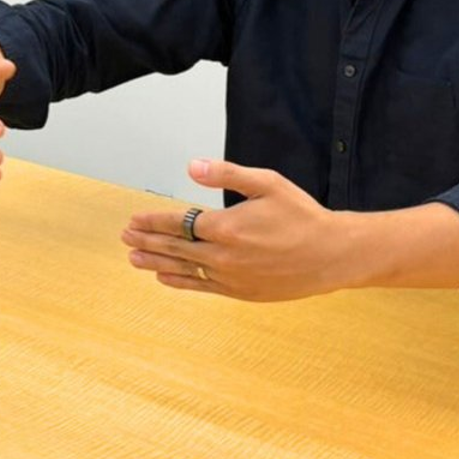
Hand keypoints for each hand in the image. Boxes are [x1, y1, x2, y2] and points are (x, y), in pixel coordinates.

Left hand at [121, 159, 348, 301]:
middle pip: (175, 247)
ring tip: (133, 257)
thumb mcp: (267, 183)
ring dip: (155, 261)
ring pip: (183, 268)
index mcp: (226, 226)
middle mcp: (223, 255)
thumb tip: (192, 166)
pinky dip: (180, 282)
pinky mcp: (240, 292)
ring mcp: (230, 277)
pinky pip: (202, 286)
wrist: (333, 255)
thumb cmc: (302, 216)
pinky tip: (163, 278)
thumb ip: (226, 174)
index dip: (153, 220)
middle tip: (125, 235)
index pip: (178, 223)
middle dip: (147, 239)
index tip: (134, 218)